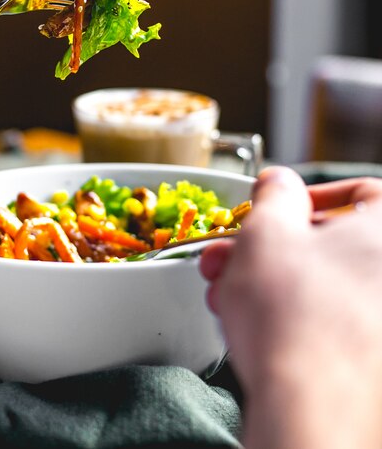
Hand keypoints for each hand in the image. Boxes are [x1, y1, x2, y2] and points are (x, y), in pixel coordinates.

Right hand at [201, 166, 381, 448]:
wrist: (310, 408)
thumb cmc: (295, 314)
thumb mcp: (268, 229)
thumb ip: (274, 192)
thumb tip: (279, 183)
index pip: (362, 190)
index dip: (310, 194)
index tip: (278, 209)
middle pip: (330, 241)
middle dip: (267, 244)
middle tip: (232, 252)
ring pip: (319, 282)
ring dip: (265, 277)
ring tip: (224, 287)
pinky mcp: (369, 358)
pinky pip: (324, 317)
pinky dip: (286, 310)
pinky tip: (247, 318)